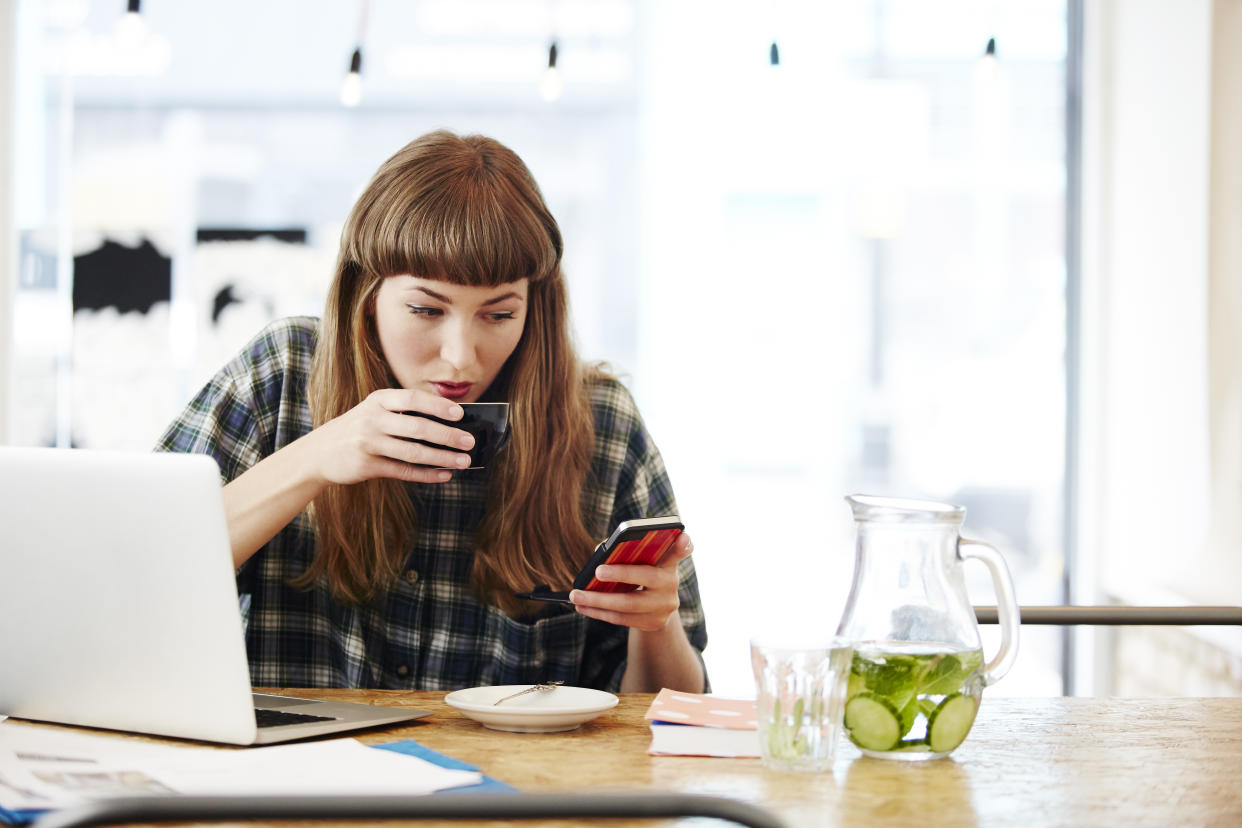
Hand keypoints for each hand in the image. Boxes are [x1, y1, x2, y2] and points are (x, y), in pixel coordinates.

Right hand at [305, 388, 476, 485]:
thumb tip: (448, 423)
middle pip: (418, 427)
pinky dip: (427, 474)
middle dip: (448, 435)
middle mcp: (372, 419)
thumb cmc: (357, 429)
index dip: (437, 405)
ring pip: (413, 452)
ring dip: (442, 458)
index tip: (460, 414)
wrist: (318, 452)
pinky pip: (403, 471)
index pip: (412, 398)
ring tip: (463, 461)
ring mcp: (368, 443)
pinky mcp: (367, 466)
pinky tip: (444, 475)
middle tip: (469, 442)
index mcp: (378, 400)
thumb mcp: (374, 412)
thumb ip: (404, 414)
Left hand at [570, 532, 693, 631]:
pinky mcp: (654, 623)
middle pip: (647, 578)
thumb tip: (599, 551)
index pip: (679, 551)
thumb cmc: (643, 574)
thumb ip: (626, 550)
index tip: (683, 536)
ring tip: (576, 595)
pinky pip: (622, 619)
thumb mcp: (642, 561)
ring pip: (628, 604)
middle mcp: (671, 584)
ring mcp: (664, 606)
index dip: (683, 545)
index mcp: (668, 563)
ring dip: (598, 601)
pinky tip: (582, 607)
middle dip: (620, 574)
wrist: (657, 608)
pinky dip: (599, 613)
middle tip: (597, 571)